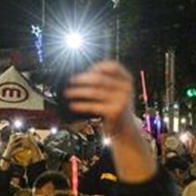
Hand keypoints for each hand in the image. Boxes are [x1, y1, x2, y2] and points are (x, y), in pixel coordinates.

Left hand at [64, 61, 155, 182]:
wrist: (125, 129)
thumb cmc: (116, 108)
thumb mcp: (117, 92)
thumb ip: (106, 82)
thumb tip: (83, 74)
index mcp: (127, 80)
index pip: (113, 66)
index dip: (97, 66)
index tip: (85, 69)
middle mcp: (126, 88)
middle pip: (100, 79)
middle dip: (83, 79)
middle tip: (71, 80)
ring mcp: (121, 100)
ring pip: (94, 92)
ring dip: (78, 92)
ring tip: (68, 92)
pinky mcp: (114, 112)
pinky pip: (93, 106)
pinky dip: (81, 105)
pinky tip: (73, 105)